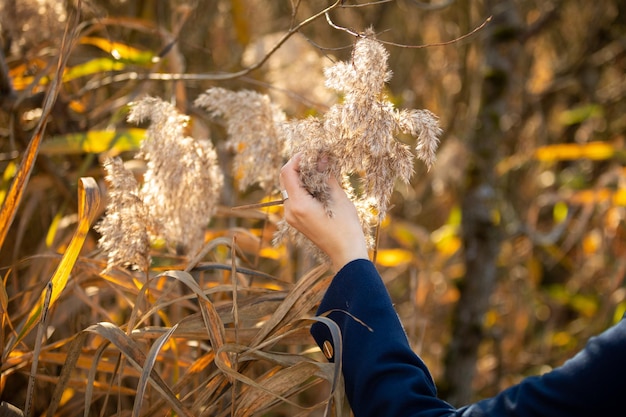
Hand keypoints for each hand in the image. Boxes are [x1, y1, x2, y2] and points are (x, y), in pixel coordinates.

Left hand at [280, 154, 368, 270]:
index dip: (297, 159)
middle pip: (286, 180)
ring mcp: (291, 217)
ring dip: (302, 177)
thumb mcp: (338, 197)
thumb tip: (321, 157)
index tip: (311, 153)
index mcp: (298, 205)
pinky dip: (304, 189)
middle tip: (316, 159)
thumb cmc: (346, 227)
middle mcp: (289, 211)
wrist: (346, 253)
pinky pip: (295, 199)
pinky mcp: (297, 220)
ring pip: (290, 189)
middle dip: (299, 167)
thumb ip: (326, 176)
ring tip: (320, 171)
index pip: (287, 173)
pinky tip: (319, 186)